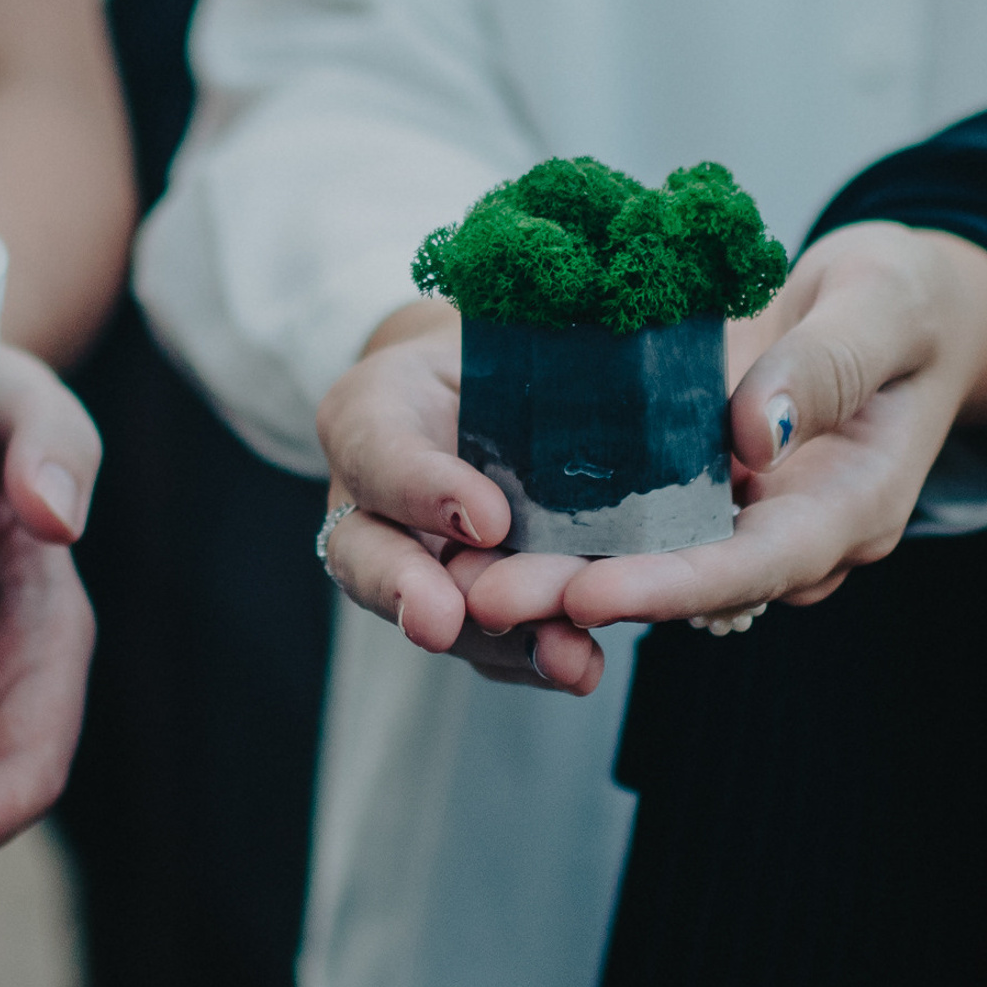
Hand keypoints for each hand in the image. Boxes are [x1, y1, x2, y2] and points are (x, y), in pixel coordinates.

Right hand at [312, 302, 605, 695]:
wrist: (514, 382)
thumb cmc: (506, 344)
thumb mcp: (508, 320)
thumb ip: (535, 343)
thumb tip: (618, 408)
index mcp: (371, 411)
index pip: (375, 447)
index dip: (421, 487)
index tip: (485, 518)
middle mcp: (373, 498)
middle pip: (367, 555)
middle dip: (408, 591)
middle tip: (443, 619)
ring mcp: (413, 560)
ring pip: (432, 613)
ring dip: (493, 642)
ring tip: (559, 656)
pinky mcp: (471, 605)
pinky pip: (490, 646)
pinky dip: (534, 661)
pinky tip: (580, 666)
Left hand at [465, 222, 986, 640]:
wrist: (907, 306)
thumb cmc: (905, 299)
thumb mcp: (881, 307)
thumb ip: (826, 368)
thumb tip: (755, 436)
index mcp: (849, 506)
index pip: (756, 563)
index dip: (672, 585)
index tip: (590, 593)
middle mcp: (790, 532)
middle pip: (684, 583)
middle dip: (584, 596)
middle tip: (485, 599)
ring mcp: (743, 516)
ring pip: (647, 563)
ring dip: (558, 576)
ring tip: (466, 580)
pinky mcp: (702, 489)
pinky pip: (634, 520)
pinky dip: (566, 530)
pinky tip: (486, 528)